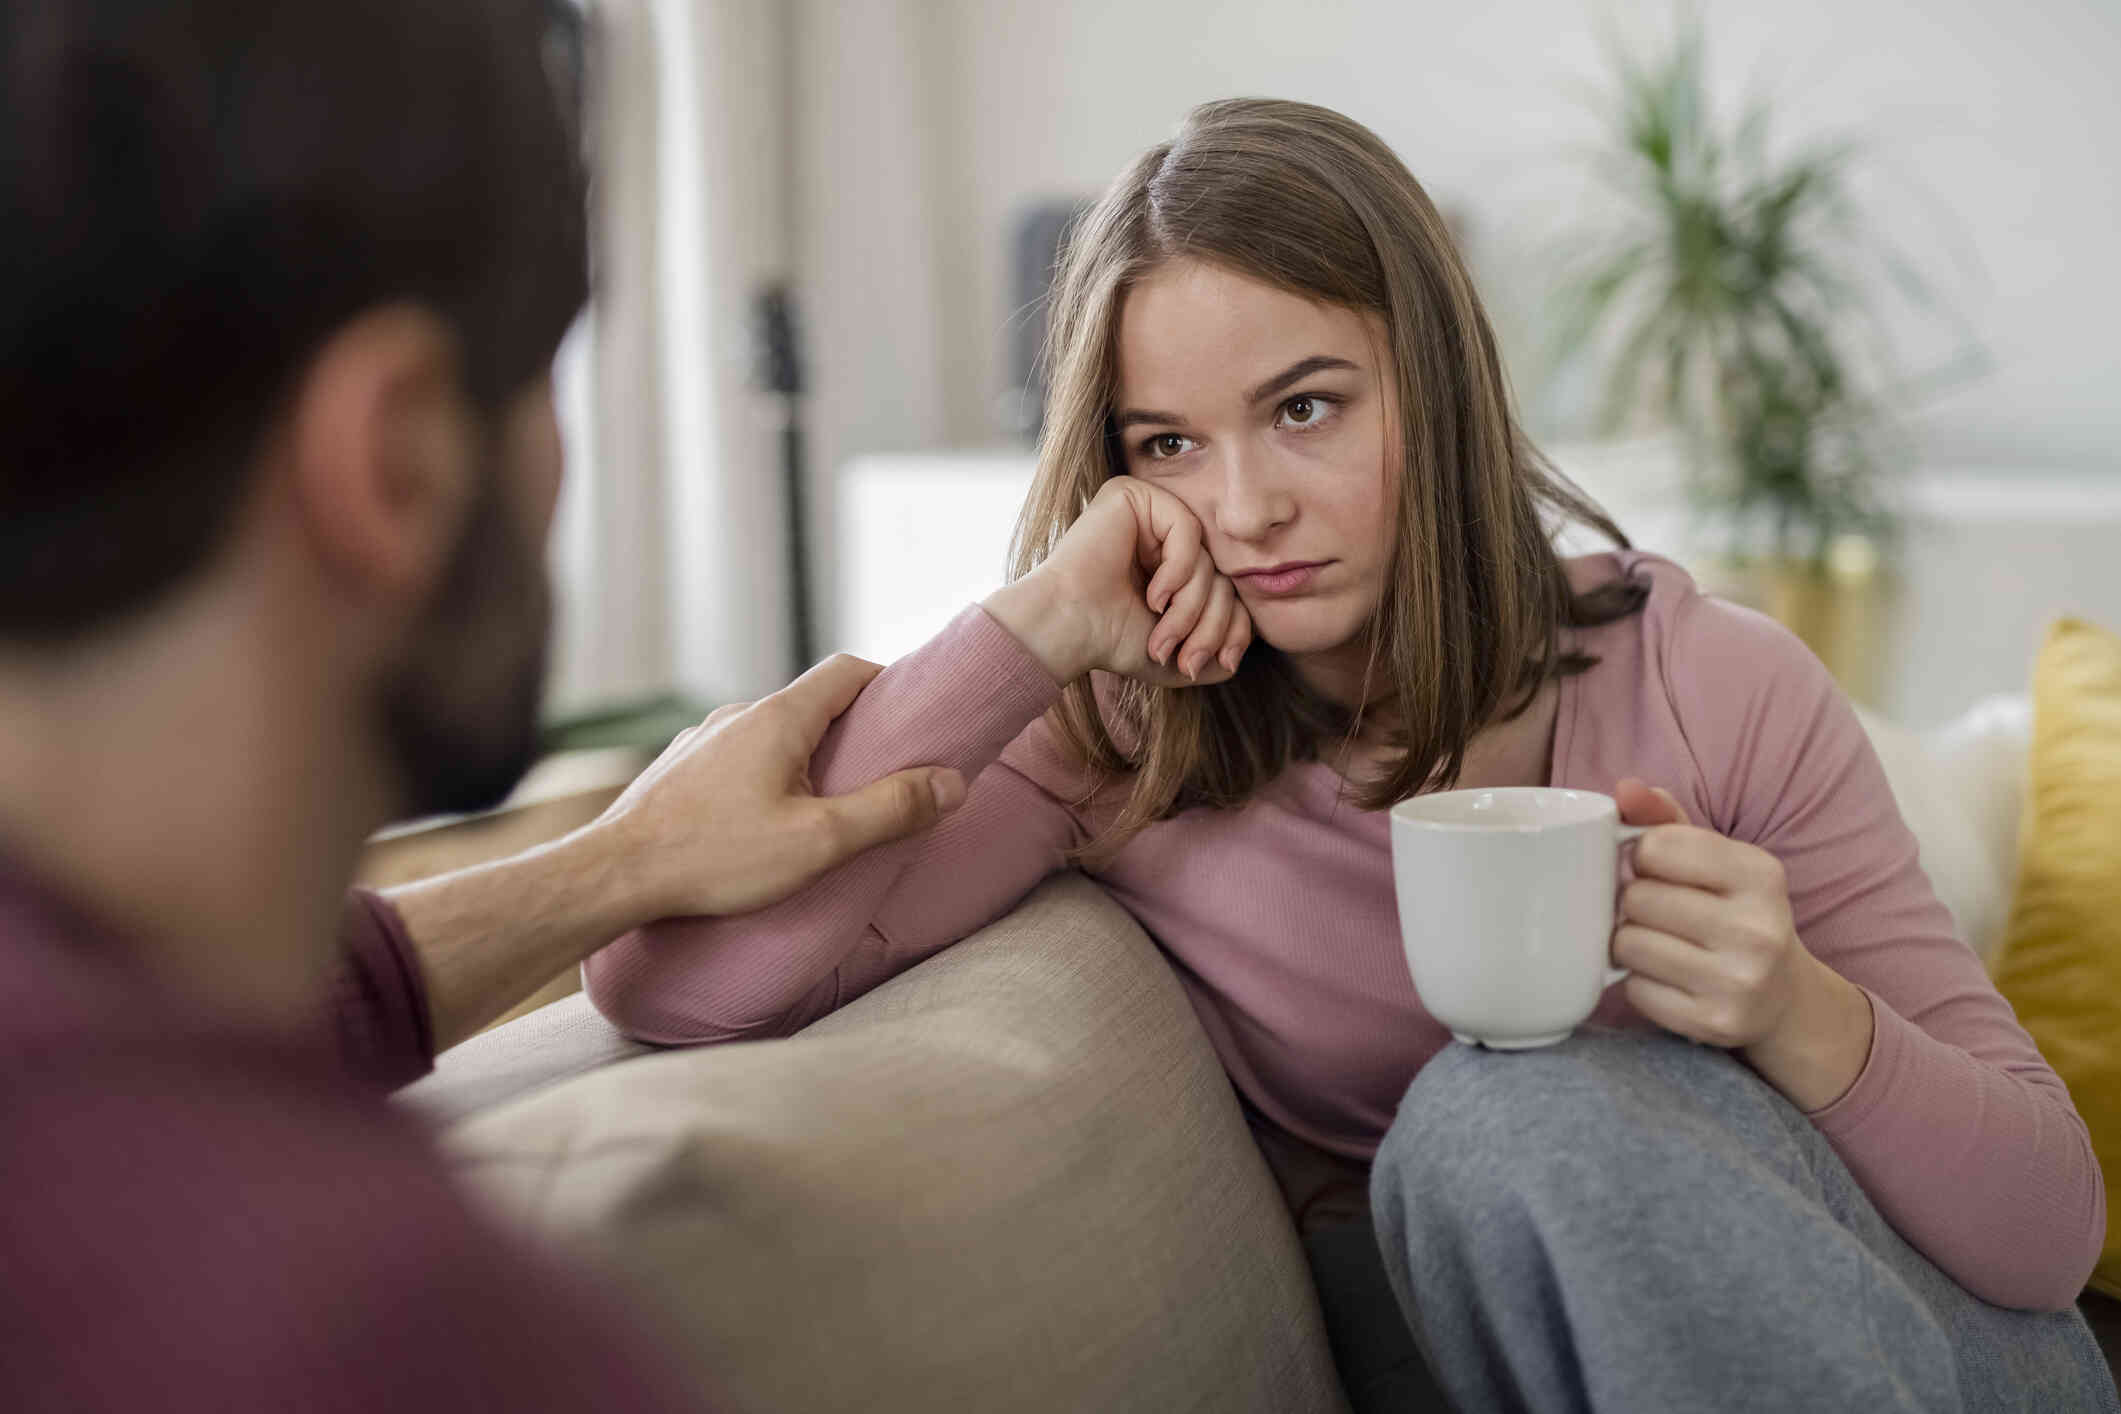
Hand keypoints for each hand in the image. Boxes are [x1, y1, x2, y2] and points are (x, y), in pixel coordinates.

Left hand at [591, 655, 965, 919]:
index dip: (886, 684)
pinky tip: (760, 827)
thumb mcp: (819, 841)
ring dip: (802, 760)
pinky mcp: (676, 771)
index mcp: (778, 718)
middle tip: (877, 776)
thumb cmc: (714, 857)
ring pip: (768, 735)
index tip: (911, 717)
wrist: (612, 876)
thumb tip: (952, 783)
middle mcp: (736, 715)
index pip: (846, 670)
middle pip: (809, 704)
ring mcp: (700, 741)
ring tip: (819, 811)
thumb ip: (890, 810)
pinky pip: (734, 760)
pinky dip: (761, 779)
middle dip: (850, 732)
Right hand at [983, 476, 1251, 686]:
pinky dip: (1178, 570)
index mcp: (1169, 564)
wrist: (1066, 630)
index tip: (1220, 661)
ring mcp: (1147, 511)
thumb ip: (1217, 648)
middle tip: (1187, 658)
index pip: (1223, 587)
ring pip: (1206, 557)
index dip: (1232, 626)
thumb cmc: (1110, 640)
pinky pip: (1187, 529)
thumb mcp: (1179, 653)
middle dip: (1211, 624)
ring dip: (1191, 606)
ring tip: (1162, 634)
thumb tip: (1243, 648)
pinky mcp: (1133, 494)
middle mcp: (1160, 533)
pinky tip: (1154, 596)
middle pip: (1219, 573)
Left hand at [1608, 778, 1814, 1050]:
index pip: (1655, 847)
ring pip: (1629, 945)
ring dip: (1631, 943)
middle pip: (1638, 898)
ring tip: (1661, 943)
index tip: (1658, 870)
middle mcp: (1758, 929)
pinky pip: (1635, 990)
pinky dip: (1640, 982)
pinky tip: (1668, 978)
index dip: (1642, 857)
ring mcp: (1739, 981)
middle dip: (1635, 903)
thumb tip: (1625, 789)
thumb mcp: (1715, 859)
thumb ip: (1665, 818)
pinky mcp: (1714, 1023)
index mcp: (1761, 873)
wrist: (1783, 996)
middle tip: (1658, 912)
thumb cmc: (1733, 911)